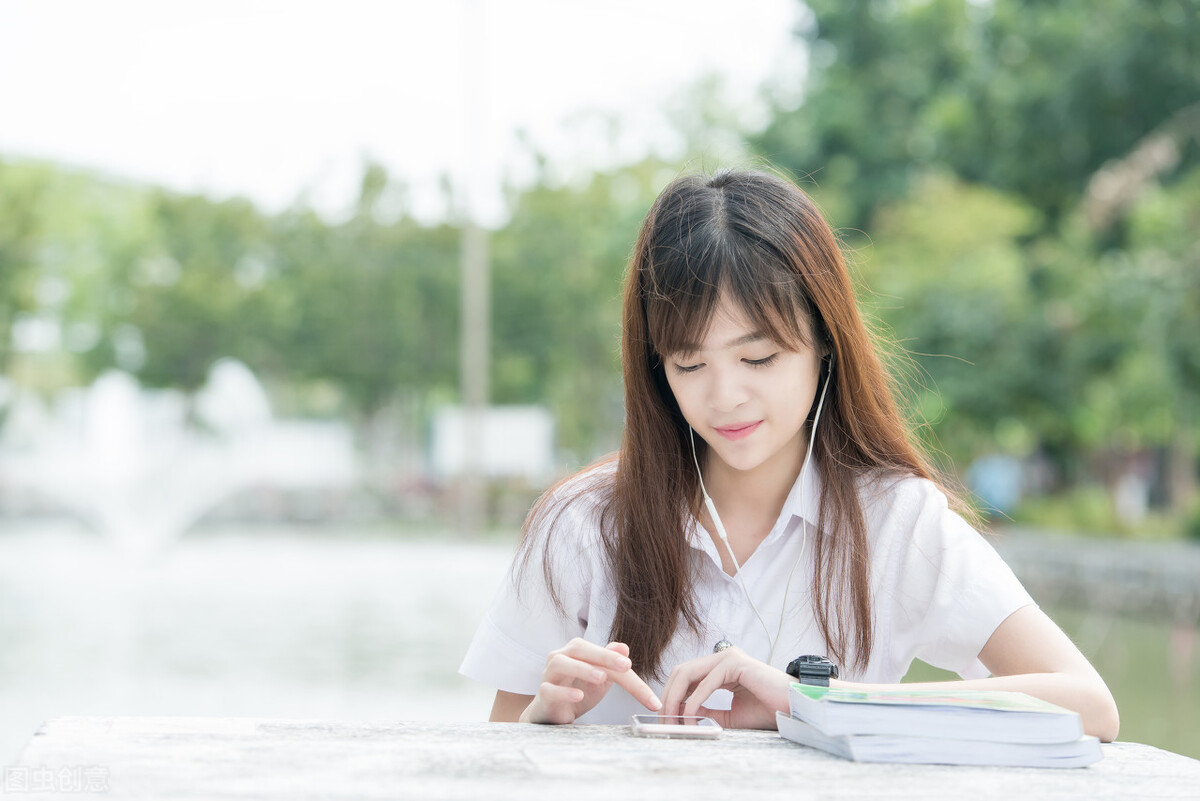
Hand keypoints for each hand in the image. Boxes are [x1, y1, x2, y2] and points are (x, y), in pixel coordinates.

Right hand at [520, 639, 662, 724]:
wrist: (553, 713)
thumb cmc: (577, 691)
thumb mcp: (600, 679)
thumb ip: (611, 663)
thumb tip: (624, 648)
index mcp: (578, 651)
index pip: (603, 655)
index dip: (623, 665)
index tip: (644, 682)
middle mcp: (561, 657)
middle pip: (580, 649)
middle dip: (604, 656)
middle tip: (625, 666)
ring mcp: (549, 674)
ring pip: (561, 664)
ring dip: (582, 669)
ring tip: (601, 677)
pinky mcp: (543, 694)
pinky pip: (549, 689)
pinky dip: (564, 692)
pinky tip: (578, 696)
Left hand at [660, 647, 791, 729]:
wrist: (793, 708)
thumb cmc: (767, 711)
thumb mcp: (729, 715)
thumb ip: (708, 712)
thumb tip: (685, 714)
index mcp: (720, 667)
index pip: (685, 676)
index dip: (672, 696)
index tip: (666, 717)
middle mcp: (722, 657)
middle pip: (681, 672)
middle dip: (668, 696)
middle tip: (664, 719)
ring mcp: (728, 657)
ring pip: (688, 673)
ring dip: (676, 698)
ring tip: (674, 719)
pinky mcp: (735, 663)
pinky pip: (706, 682)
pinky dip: (695, 700)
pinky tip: (691, 716)